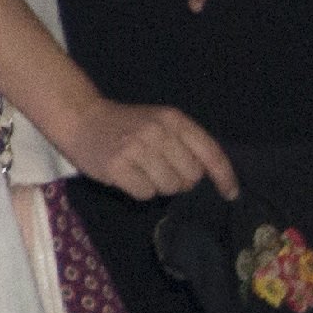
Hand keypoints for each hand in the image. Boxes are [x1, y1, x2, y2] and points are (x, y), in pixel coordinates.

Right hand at [57, 93, 237, 202]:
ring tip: (142, 171)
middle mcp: (157, 132)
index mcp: (173, 119)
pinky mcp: (117, 167)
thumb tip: (211, 177)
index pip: (210, 152)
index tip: (230, 194)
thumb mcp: (160, 122)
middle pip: (191, 176)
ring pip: (169, 187)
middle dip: (181, 180)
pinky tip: (128, 176)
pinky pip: (145, 194)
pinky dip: (139, 190)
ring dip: (159, 186)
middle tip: (160, 169)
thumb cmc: (126, 125)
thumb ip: (186, 143)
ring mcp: (136, 149)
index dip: (224, 176)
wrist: (81, 119)